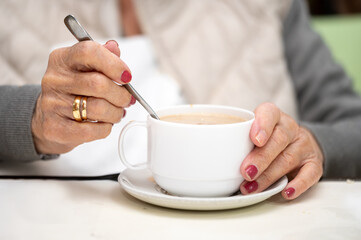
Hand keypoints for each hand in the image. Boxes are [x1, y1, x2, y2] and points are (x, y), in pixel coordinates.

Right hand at [32, 40, 134, 154]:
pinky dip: (105, 128)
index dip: (114, 64)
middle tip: (127, 100)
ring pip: (98, 108)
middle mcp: (54, 79)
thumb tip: (114, 47)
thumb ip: (102, 57)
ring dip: (116, 113)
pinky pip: (91, 130)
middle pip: (98, 84)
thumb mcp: (86, 69)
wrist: (49, 118)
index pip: (89, 51)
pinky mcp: (54, 127)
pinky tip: (104, 124)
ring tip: (117, 113)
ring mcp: (52, 104)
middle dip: (121, 95)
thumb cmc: (74, 91)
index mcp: (62, 59)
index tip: (127, 76)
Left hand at [239, 103, 323, 199]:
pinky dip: (298, 184)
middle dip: (260, 158)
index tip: (255, 139)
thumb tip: (214, 158)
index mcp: (273, 117)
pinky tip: (286, 192)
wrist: (298, 143)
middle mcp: (290, 128)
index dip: (263, 126)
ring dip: (269, 176)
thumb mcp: (254, 132)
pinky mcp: (314, 163)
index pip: (269, 114)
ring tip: (252, 188)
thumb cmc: (267, 139)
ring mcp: (303, 145)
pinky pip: (310, 173)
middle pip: (278, 140)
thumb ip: (239, 139)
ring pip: (288, 159)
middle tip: (245, 172)